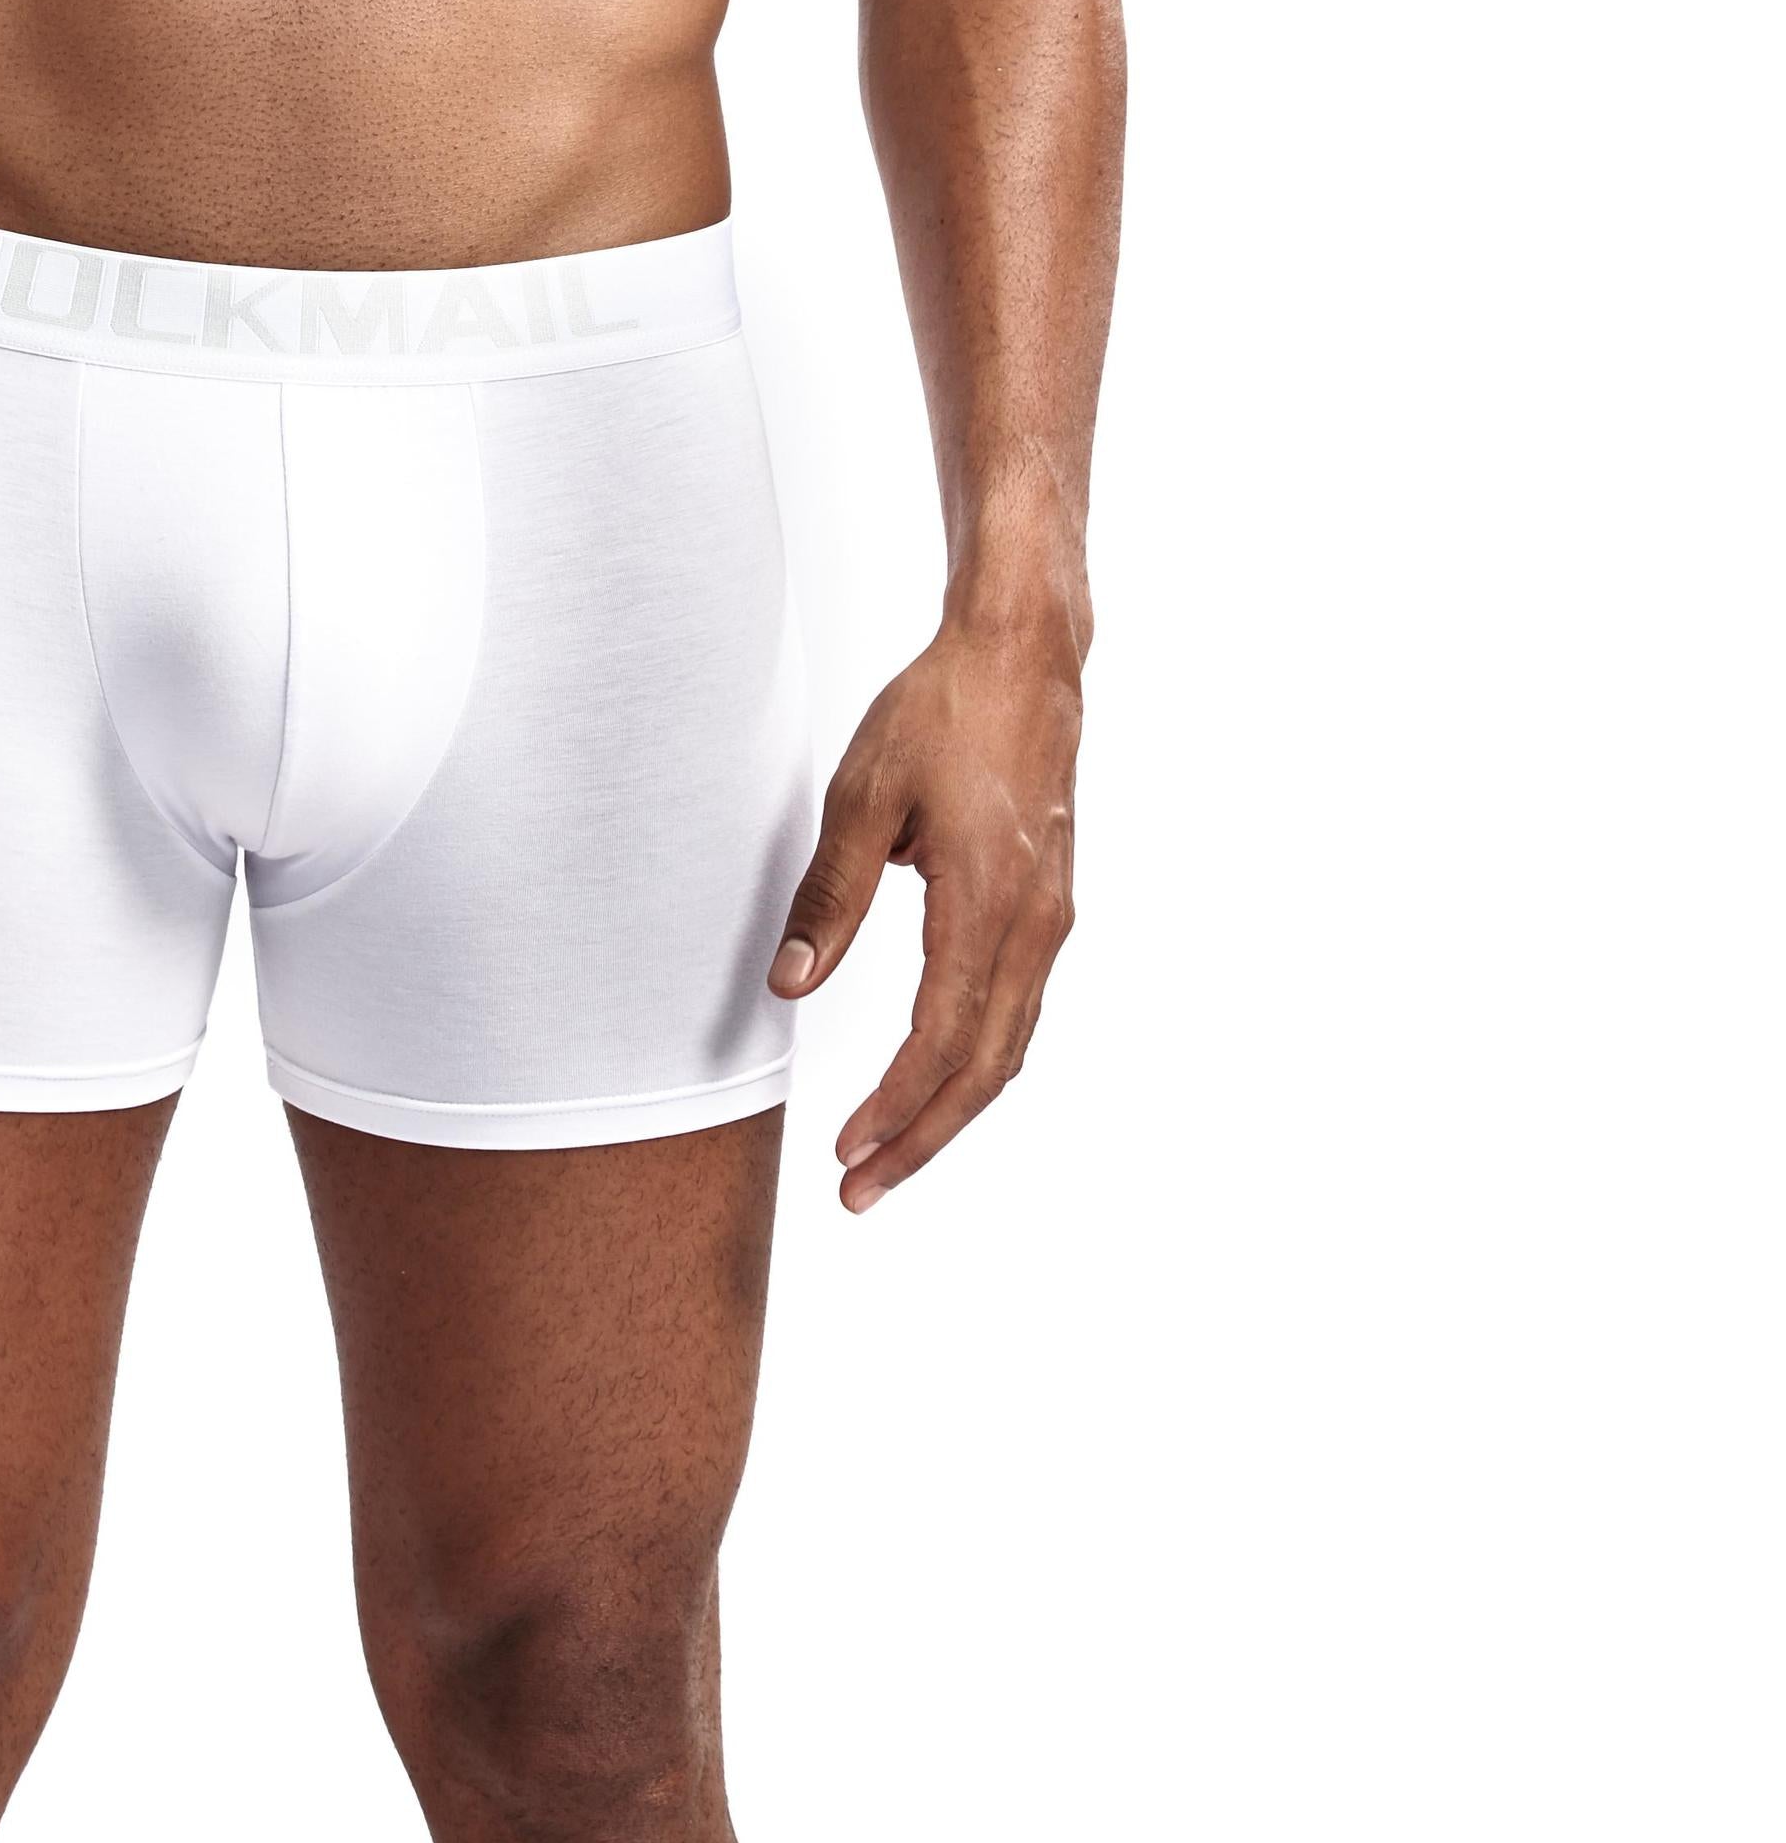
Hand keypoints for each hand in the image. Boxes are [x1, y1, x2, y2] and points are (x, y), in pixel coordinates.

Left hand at [768, 614, 1078, 1210]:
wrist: (1023, 653)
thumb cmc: (942, 710)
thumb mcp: (863, 796)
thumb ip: (829, 898)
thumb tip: (790, 985)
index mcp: (987, 902)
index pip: (940, 1041)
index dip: (894, 1108)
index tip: (846, 1151)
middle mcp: (1033, 923)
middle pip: (986, 1068)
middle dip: (923, 1138)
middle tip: (861, 1189)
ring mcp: (1051, 916)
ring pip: (1011, 1045)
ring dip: (952, 1107)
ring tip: (892, 1151)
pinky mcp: (1050, 902)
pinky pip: (1020, 1007)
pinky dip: (980, 1058)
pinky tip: (940, 1074)